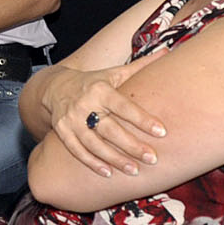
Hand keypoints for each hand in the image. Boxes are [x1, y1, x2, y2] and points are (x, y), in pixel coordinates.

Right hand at [39, 52, 168, 176]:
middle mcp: (84, 104)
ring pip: (93, 143)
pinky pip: (77, 150)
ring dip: (114, 158)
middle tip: (152, 158)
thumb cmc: (94, 82)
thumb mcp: (114, 72)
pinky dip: (91, 163)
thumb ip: (141, 67)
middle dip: (131, 145)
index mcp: (100, 89)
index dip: (142, 119)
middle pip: (110, 129)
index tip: (162, 132)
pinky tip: (108, 173)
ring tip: (134, 170)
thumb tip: (169, 50)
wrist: (55, 87)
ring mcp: (70, 120)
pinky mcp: (62, 132)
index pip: (123, 106)